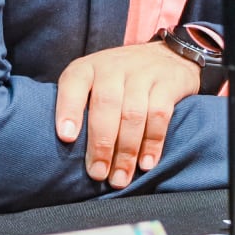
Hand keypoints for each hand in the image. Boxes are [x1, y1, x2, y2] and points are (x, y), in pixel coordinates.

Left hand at [56, 42, 204, 187]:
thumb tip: (66, 154)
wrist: (167, 55)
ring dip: (127, 151)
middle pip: (105, 104)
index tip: (66, 137)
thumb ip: (81, 107)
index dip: (68, 110)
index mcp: (88, 67)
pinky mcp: (168, 83)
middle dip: (101, 143)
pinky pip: (160, 115)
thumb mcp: (95, 82)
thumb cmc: (120, 80)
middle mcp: (113, 67)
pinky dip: (152, 143)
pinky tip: (146, 164)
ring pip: (133, 114)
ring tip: (120, 178)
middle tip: (98, 173)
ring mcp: (143, 73)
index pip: (73, 83)